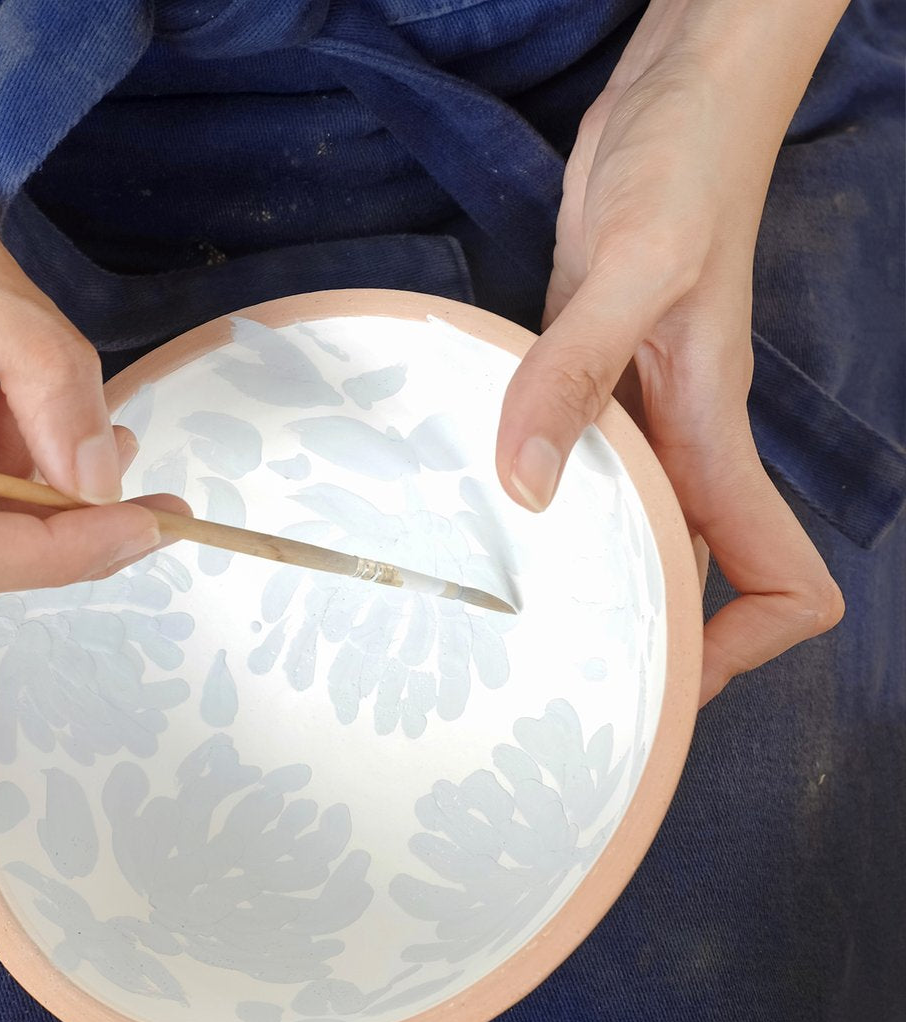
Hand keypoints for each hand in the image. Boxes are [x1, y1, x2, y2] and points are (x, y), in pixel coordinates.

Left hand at [496, 0, 846, 704]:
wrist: (675, 100)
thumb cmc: (683, 167)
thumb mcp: (629, 265)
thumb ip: (575, 372)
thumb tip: (529, 488)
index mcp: (715, 438)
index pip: (782, 581)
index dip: (743, 647)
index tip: (665, 678)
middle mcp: (684, 444)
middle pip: (698, 582)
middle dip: (647, 640)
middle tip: (551, 680)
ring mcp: (637, 415)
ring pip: (634, 532)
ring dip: (588, 578)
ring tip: (504, 622)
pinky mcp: (591, 382)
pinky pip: (579, 471)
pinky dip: (544, 504)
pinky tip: (481, 511)